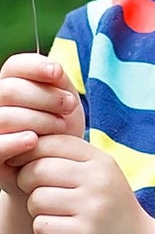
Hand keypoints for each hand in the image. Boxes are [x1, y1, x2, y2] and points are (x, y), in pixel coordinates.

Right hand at [0, 55, 84, 195]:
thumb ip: (56, 82)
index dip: (36, 65)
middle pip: (10, 89)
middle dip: (46, 97)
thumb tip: (53, 70)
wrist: (60, 167)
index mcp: (12, 85)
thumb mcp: (64, 102)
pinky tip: (34, 140)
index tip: (58, 74)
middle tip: (69, 107)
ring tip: (60, 127)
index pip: (15, 65)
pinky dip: (16, 141)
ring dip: (40, 120)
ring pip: (5, 116)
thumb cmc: (62, 130)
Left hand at [12, 134, 146, 233]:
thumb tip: (16, 152)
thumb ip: (66, 159)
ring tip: (59, 215)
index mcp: (102, 161)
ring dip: (38, 210)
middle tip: (43, 196)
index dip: (29, 154)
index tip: (28, 168)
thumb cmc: (108, 208)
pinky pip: (40, 226)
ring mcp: (93, 208)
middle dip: (28, 184)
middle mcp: (99, 180)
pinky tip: (64, 232)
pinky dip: (45, 231)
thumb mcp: (97, 176)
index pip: (51, 143)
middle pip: (37, 170)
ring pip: (36, 199)